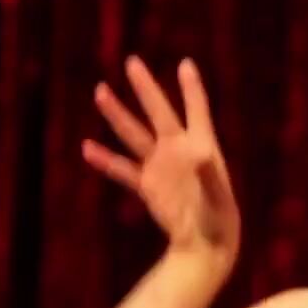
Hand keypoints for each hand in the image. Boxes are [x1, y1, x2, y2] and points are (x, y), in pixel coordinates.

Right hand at [83, 56, 240, 266]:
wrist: (205, 246)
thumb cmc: (220, 221)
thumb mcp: (218, 198)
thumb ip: (210, 175)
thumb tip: (201, 153)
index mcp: (202, 146)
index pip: (196, 109)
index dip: (191, 88)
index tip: (185, 63)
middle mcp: (179, 151)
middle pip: (159, 113)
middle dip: (146, 88)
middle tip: (132, 61)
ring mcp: (161, 167)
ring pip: (135, 135)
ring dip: (117, 115)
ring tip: (100, 91)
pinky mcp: (148, 186)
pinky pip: (123, 169)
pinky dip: (105, 160)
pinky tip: (87, 148)